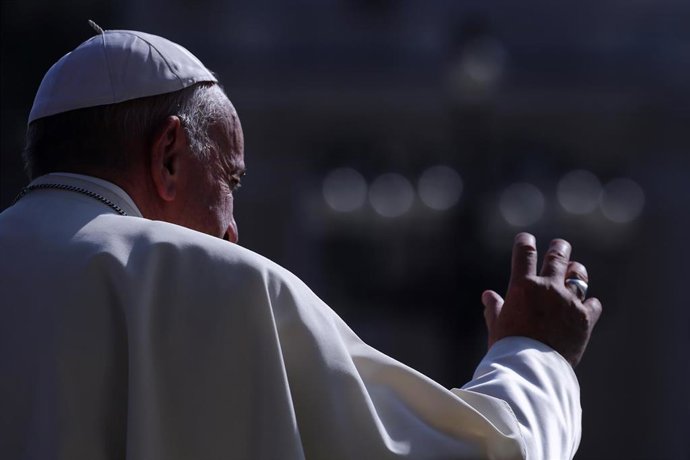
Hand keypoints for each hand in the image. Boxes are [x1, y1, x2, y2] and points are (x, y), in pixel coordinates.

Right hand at [481, 233, 601, 366]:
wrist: (532, 371)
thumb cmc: (508, 349)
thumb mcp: (497, 326)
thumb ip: (494, 308)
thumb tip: (488, 296)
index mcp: (523, 286)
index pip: (524, 252)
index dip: (525, 241)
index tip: (525, 239)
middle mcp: (548, 288)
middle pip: (558, 256)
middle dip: (559, 248)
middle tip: (559, 246)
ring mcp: (569, 302)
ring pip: (578, 274)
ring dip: (576, 270)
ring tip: (574, 270)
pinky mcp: (585, 319)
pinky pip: (593, 303)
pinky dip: (589, 303)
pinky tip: (586, 305)